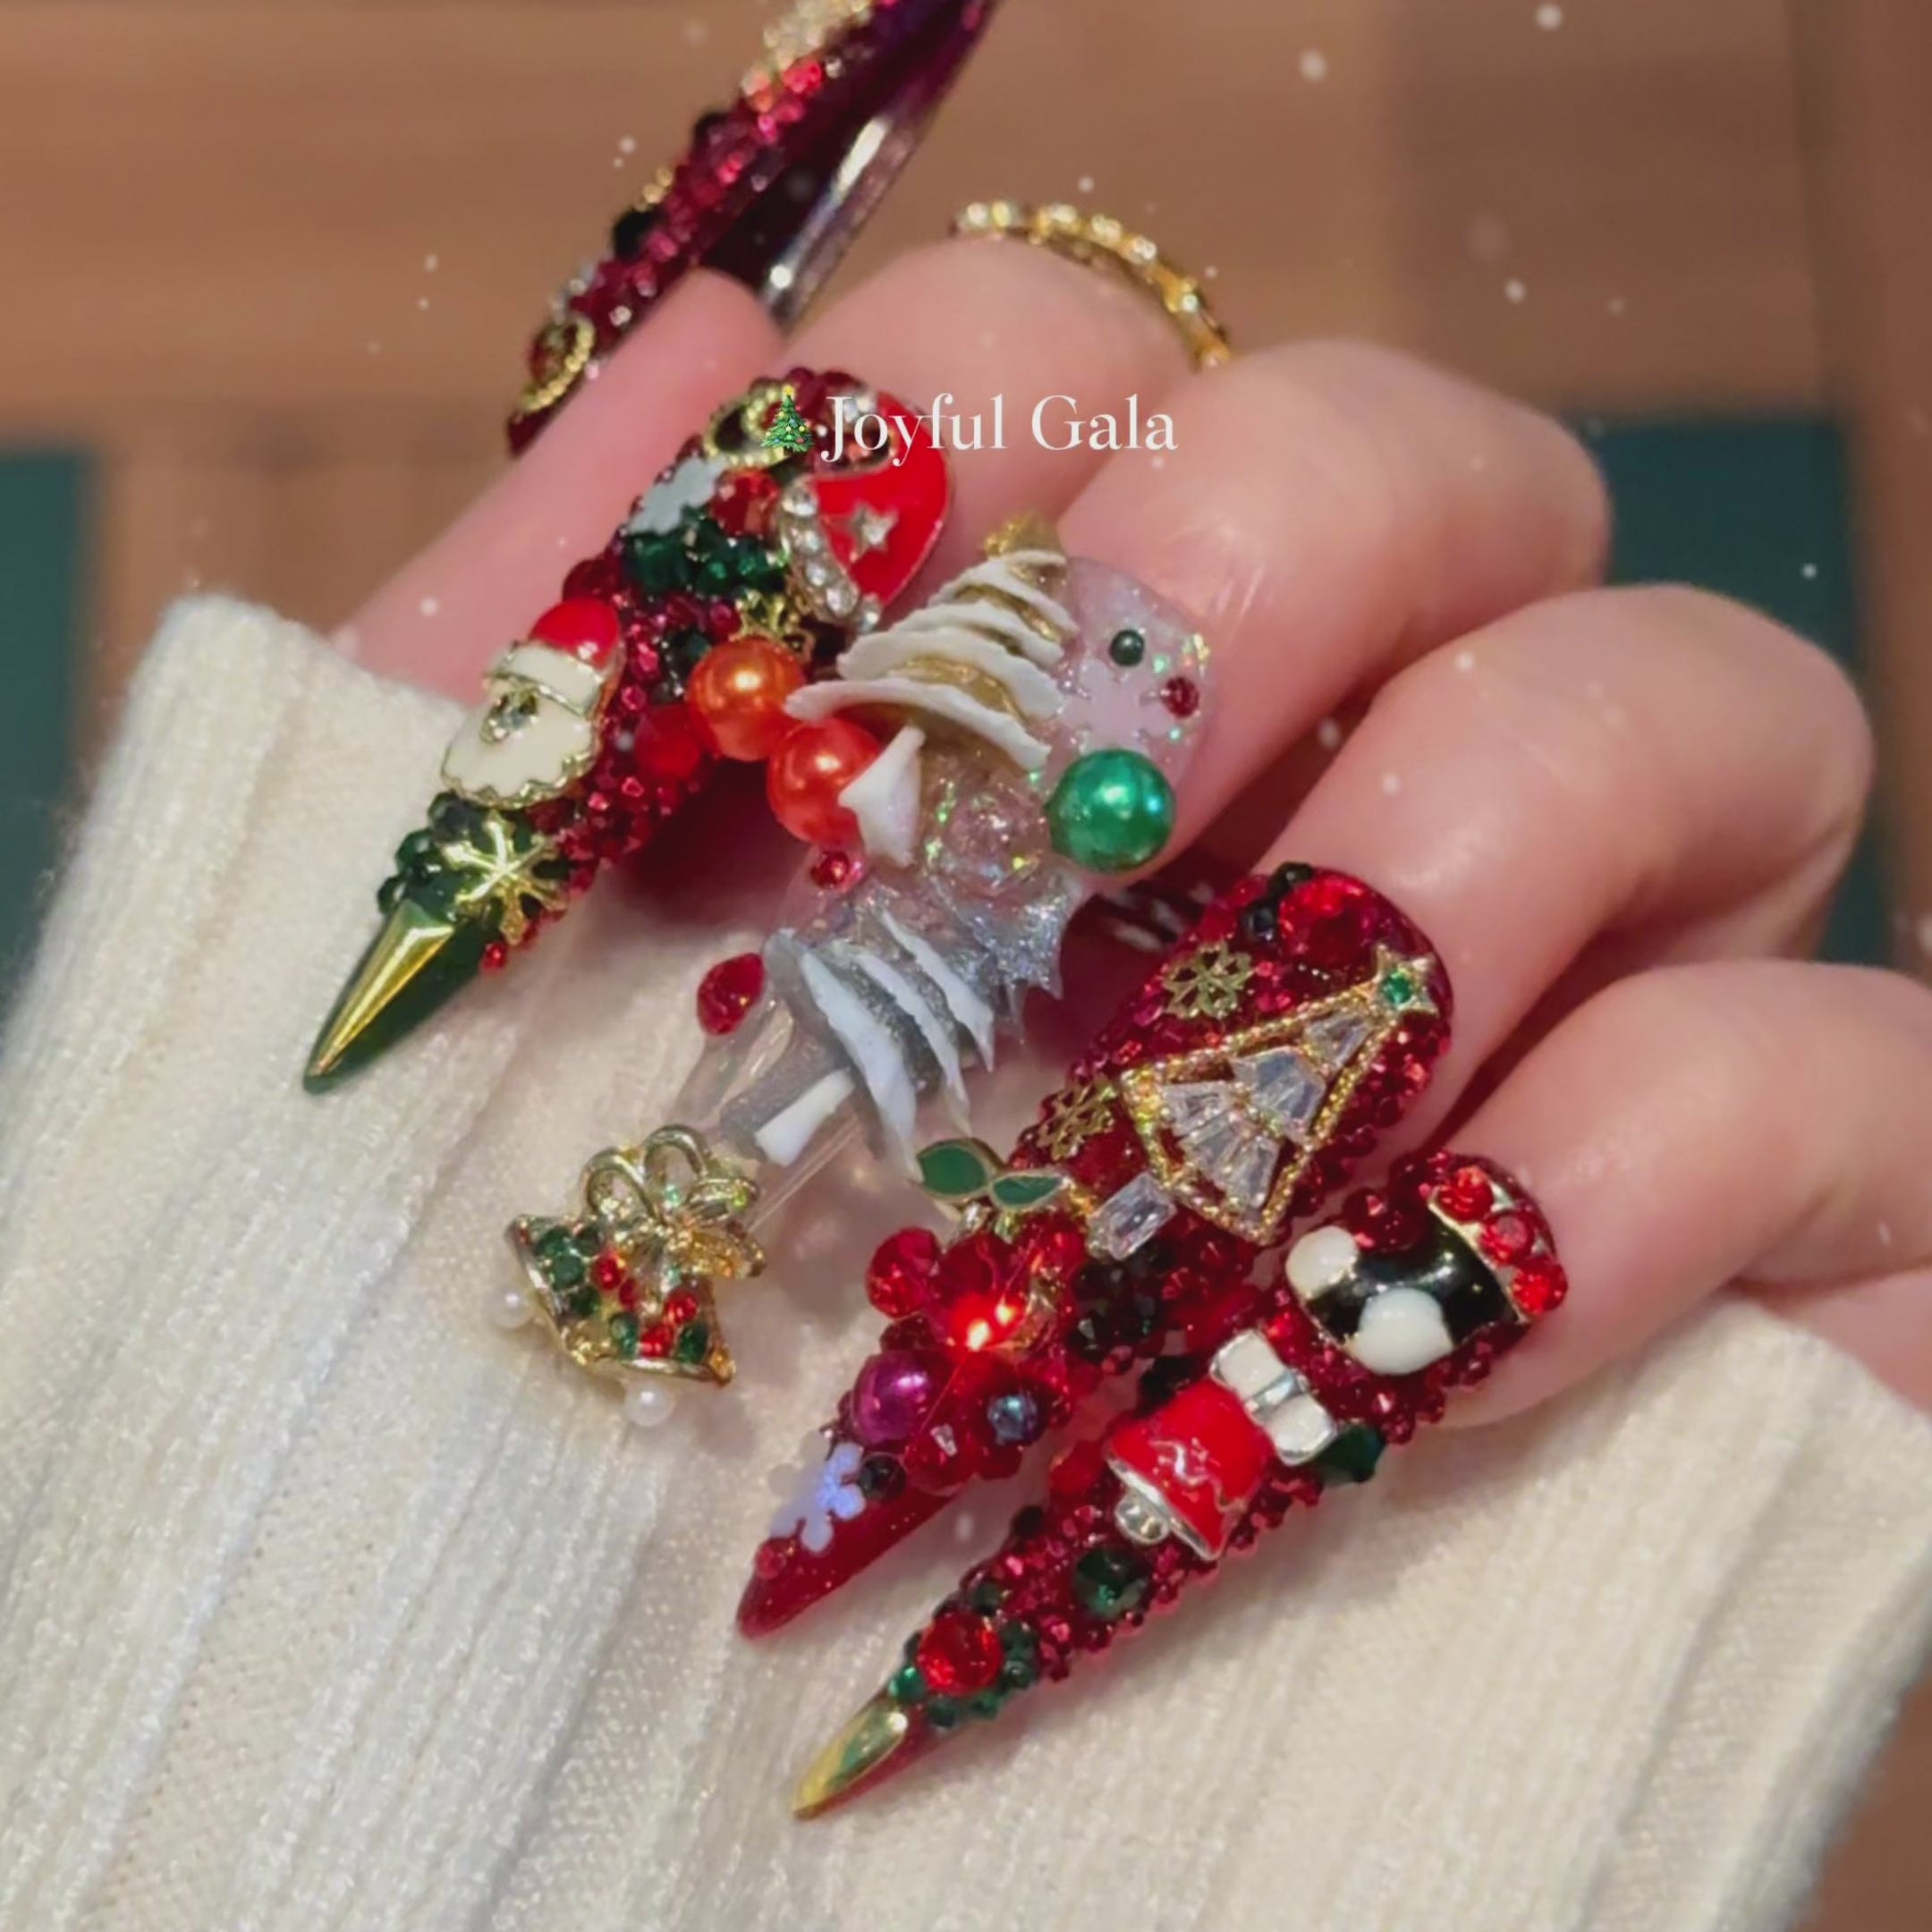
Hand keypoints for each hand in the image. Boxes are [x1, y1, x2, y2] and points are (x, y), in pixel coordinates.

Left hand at [343, 231, 1928, 1430]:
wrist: (714, 1812)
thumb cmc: (598, 1413)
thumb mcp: (503, 1017)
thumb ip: (552, 679)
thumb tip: (708, 353)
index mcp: (1051, 701)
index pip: (1078, 361)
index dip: (940, 447)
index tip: (790, 686)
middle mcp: (1348, 783)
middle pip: (1427, 463)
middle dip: (1247, 581)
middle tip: (1047, 835)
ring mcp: (1591, 989)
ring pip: (1699, 711)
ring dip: (1430, 885)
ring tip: (1196, 1128)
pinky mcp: (1770, 1237)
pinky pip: (1832, 1075)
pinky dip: (1622, 1167)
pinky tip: (1373, 1335)